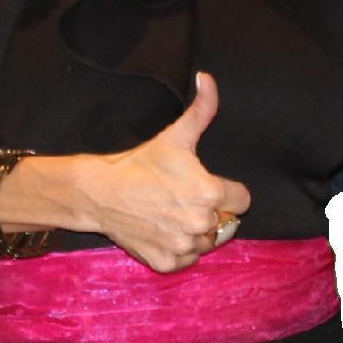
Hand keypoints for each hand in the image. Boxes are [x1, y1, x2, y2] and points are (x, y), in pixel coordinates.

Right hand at [84, 74, 251, 273]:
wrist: (100, 192)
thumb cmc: (139, 163)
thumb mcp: (175, 135)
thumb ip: (202, 109)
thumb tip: (208, 79)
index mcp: (211, 193)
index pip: (242, 201)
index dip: (227, 192)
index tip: (207, 186)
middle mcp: (202, 224)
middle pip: (225, 223)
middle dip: (210, 212)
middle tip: (183, 198)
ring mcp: (184, 246)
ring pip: (207, 243)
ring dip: (196, 232)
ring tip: (172, 214)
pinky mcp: (167, 263)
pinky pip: (187, 260)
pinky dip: (178, 250)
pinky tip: (163, 230)